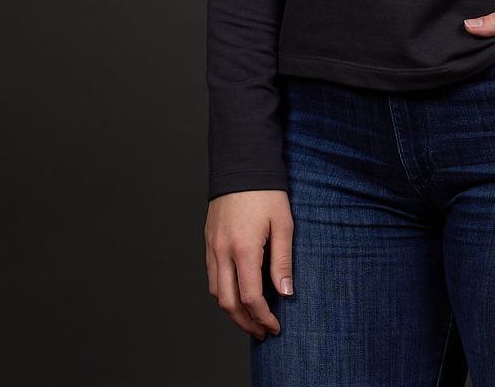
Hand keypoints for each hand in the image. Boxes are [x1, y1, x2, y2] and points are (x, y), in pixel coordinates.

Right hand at [205, 190, 293, 339]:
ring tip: (250, 317)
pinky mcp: (208, 241)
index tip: (275, 326)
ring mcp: (212, 246)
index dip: (263, 317)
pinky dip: (223, 292)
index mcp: (244, 249)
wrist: (241, 163)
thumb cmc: (266, 192)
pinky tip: (237, 293)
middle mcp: (223, 251)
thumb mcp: (283, 223)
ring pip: (216, 292)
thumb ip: (283, 260)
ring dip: (232, 310)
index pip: (251, 297)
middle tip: (261, 331)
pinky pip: (212, 276)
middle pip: (228, 303)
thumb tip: (286, 293)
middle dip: (245, 322)